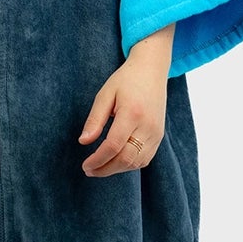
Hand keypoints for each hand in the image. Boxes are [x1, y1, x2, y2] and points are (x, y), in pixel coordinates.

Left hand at [77, 52, 167, 175]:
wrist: (152, 71)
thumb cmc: (126, 80)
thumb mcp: (105, 94)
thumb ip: (95, 119)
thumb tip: (83, 142)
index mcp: (132, 113)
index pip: (114, 145)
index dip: (98, 160)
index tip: (85, 165)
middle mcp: (148, 126)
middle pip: (126, 159)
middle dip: (105, 169)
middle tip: (89, 170)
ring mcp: (156, 133)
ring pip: (136, 162)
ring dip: (117, 169)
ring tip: (99, 167)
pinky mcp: (159, 136)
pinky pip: (144, 159)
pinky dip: (129, 165)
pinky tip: (115, 161)